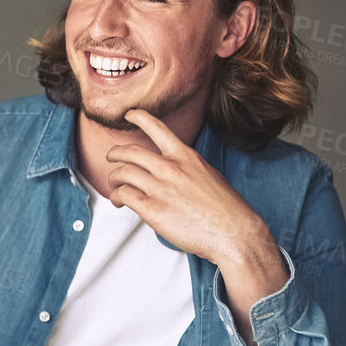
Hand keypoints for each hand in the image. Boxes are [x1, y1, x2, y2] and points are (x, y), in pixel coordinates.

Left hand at [107, 108, 287, 345]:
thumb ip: (186, 168)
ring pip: (122, 173)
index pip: (157, 128)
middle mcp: (170, 168)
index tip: (129, 114)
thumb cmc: (226, 209)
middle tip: (110, 156)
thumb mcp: (208, 174)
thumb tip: (171, 171)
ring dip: (114, 178)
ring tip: (115, 185)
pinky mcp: (152, 209)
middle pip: (130, 151)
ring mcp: (160, 188)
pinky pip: (124, 195)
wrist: (234, 232)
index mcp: (186, 156)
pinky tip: (119, 201)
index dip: (139, 117)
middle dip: (115, 153)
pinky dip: (117, 196)